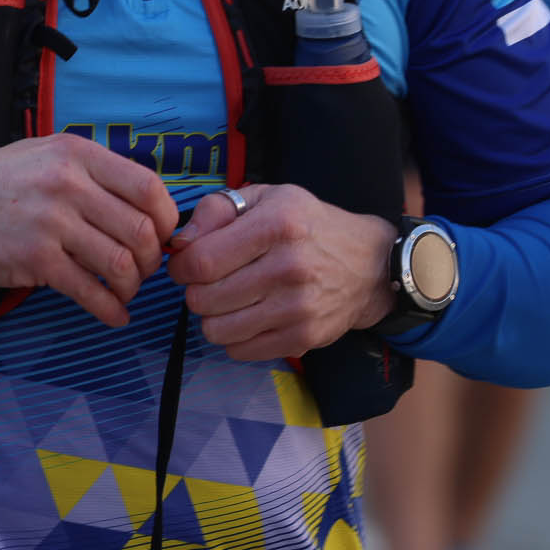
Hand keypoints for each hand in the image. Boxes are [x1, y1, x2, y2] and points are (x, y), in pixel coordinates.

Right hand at [0, 135, 179, 329]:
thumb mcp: (42, 154)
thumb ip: (90, 173)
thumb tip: (142, 205)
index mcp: (76, 154)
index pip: (148, 186)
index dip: (167, 218)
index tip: (163, 236)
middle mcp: (68, 184)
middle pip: (142, 230)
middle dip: (152, 259)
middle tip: (143, 270)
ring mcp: (51, 223)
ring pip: (121, 264)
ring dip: (132, 287)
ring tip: (124, 291)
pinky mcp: (34, 260)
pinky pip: (89, 292)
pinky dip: (110, 310)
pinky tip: (114, 315)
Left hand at [168, 184, 395, 361]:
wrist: (370, 265)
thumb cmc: (309, 225)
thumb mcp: (268, 197)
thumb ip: (217, 210)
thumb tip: (179, 244)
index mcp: (276, 225)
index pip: (201, 261)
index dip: (181, 266)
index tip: (186, 264)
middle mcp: (288, 268)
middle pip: (204, 299)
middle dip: (195, 291)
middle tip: (209, 282)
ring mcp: (298, 308)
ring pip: (217, 330)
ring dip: (212, 318)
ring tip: (228, 300)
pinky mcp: (304, 338)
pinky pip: (240, 351)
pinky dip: (234, 338)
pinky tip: (248, 317)